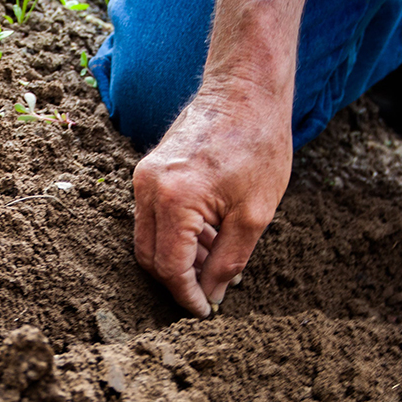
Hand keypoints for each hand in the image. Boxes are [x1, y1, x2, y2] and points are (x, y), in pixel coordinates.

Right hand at [133, 80, 292, 316]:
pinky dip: (176, 236)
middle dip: (178, 281)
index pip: (170, 268)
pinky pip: (153, 217)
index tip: (205, 312)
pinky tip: (208, 238)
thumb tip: (212, 295)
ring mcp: (144, 177)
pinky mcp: (149, 171)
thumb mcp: (255, 215)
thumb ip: (229, 262)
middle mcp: (148, 188)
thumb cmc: (258, 145)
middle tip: (210, 293)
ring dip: (178, 259)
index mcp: (174, 199)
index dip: (187, 296)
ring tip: (217, 262)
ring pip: (149, 239)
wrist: (245, 89)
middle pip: (150, 257)